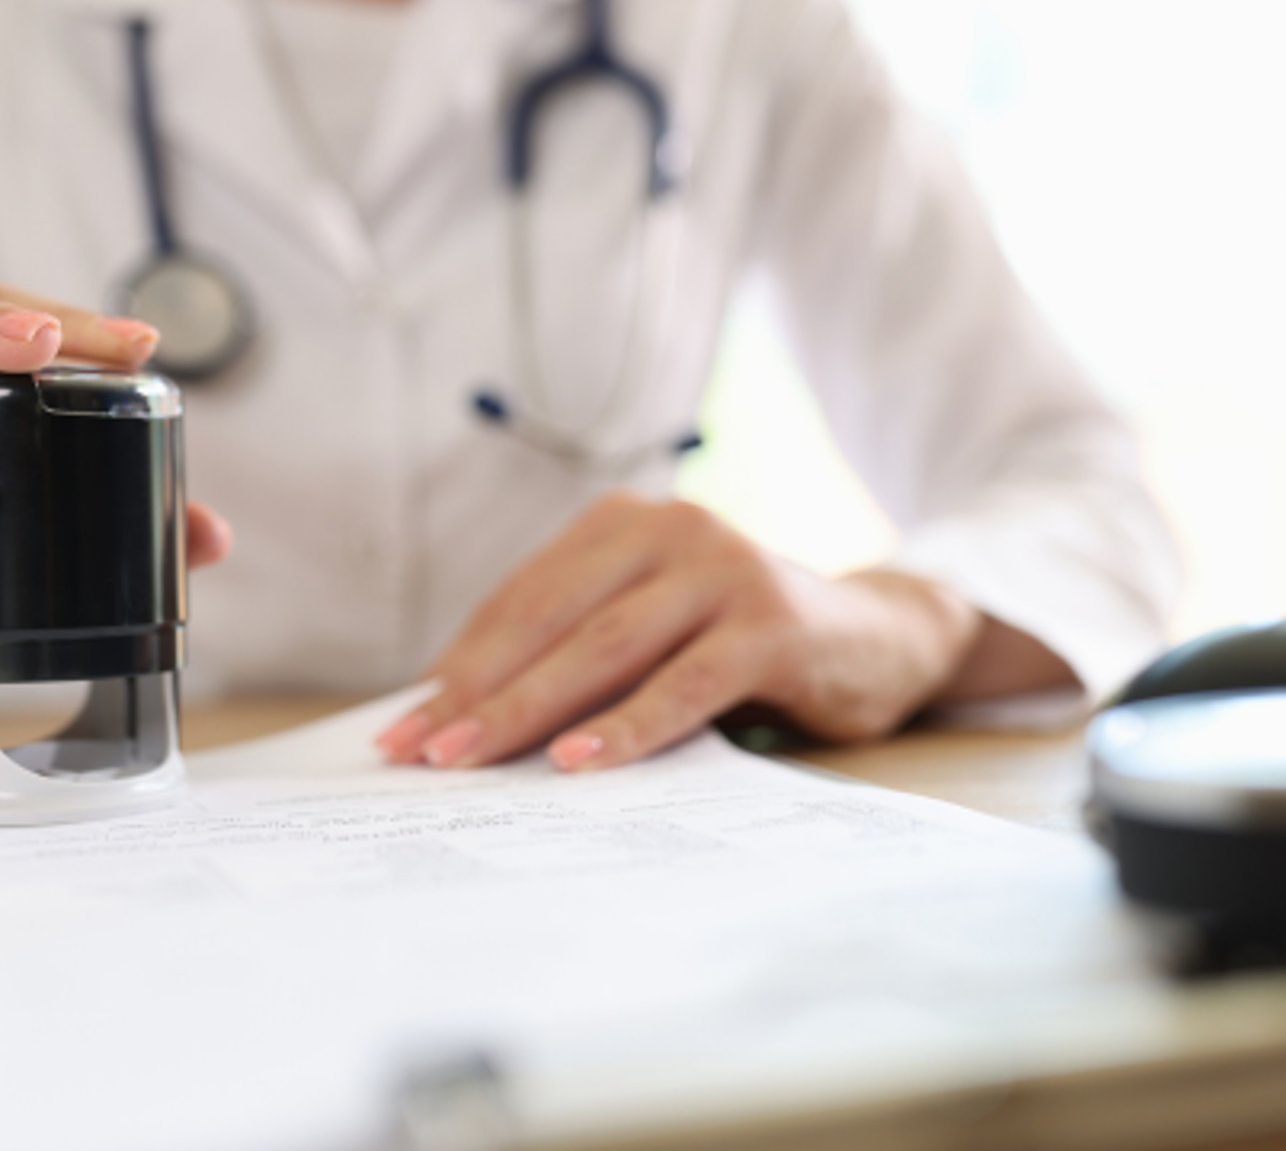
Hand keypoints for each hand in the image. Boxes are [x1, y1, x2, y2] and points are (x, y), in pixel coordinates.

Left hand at [375, 493, 984, 771]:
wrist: (881, 636)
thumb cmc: (739, 644)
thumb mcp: (651, 631)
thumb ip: (576, 652)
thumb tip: (459, 714)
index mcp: (624, 522)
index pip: (522, 598)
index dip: (459, 663)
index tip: (404, 726)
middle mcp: (671, 529)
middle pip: (550, 619)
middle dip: (475, 691)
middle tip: (416, 752)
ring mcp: (724, 571)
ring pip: (604, 649)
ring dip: (528, 709)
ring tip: (468, 759)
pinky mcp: (771, 625)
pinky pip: (682, 684)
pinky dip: (625, 727)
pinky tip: (575, 763)